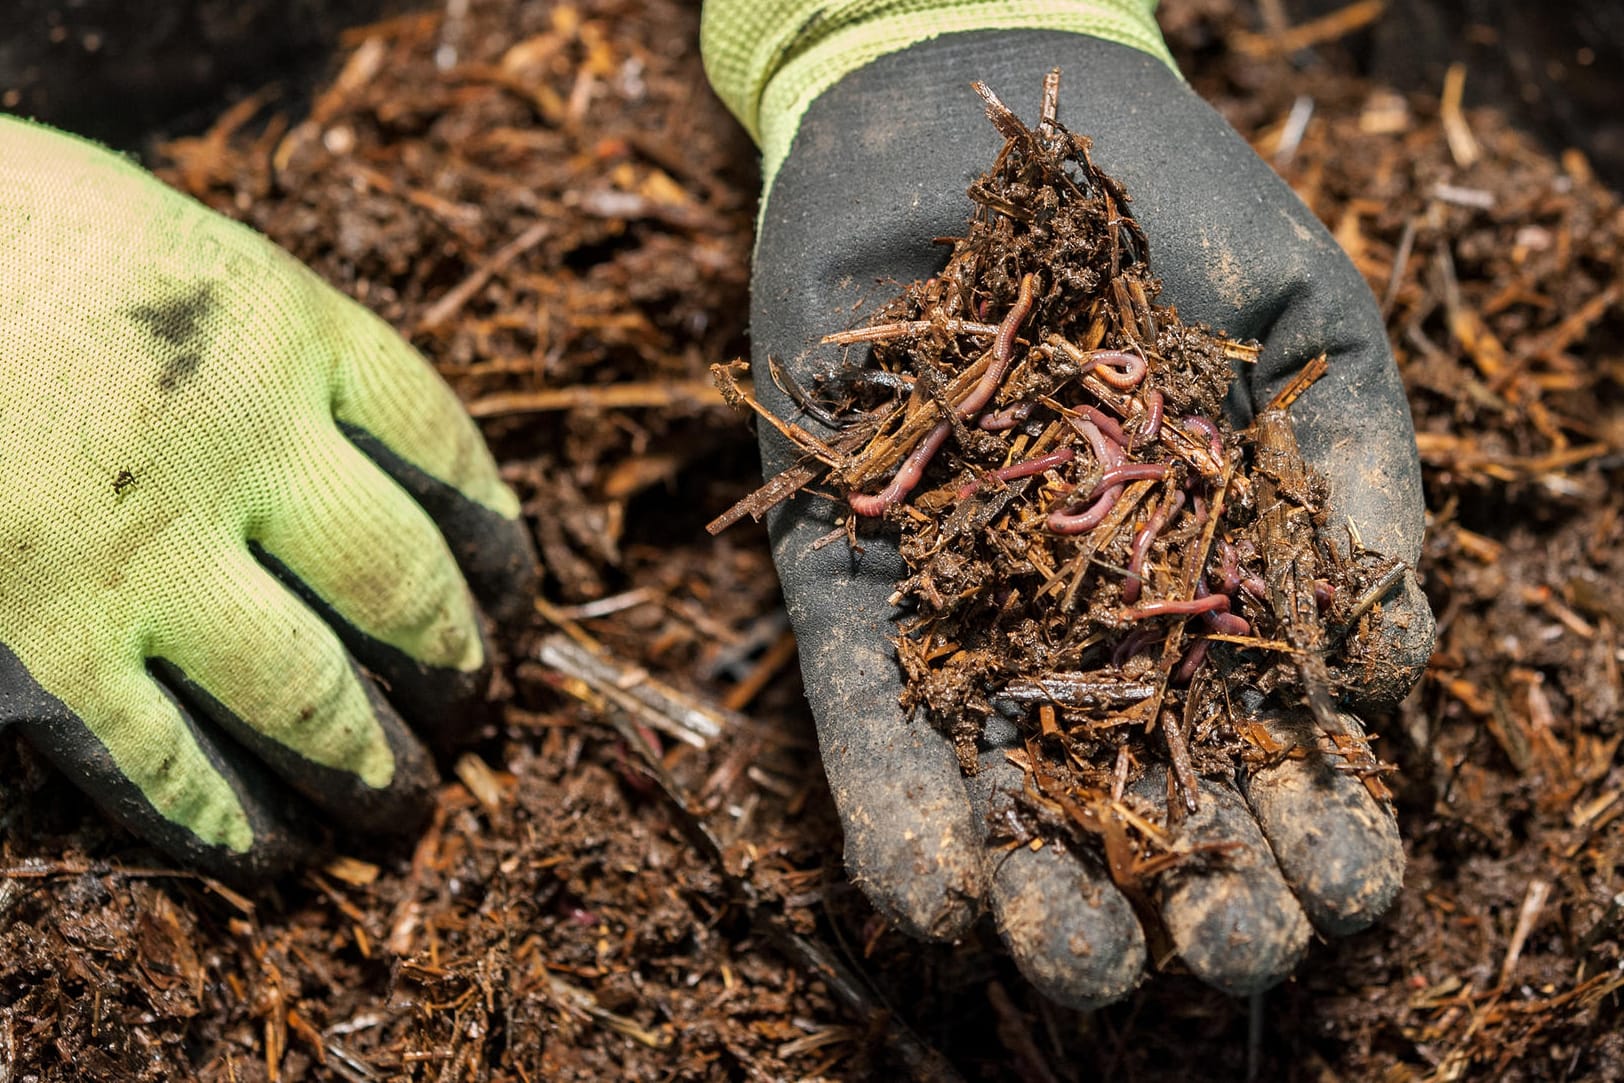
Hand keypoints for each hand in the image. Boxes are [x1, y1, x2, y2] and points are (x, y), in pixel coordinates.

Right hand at [0, 117, 536, 878]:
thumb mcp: (156, 240)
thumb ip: (258, 339)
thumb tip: (338, 438)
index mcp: (283, 326)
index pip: (441, 448)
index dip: (493, 537)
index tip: (512, 591)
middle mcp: (241, 446)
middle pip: (398, 583)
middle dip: (452, 664)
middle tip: (476, 707)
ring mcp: (140, 554)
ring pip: (308, 693)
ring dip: (369, 761)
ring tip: (403, 800)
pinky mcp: (36, 645)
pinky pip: (161, 760)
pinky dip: (227, 819)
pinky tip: (271, 852)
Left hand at [704, 17, 1432, 1003]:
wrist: (971, 111)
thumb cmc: (1166, 207)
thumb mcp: (1305, 323)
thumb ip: (1359, 479)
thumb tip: (1391, 669)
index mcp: (1222, 593)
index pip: (1277, 751)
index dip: (1317, 830)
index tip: (1342, 877)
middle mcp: (1095, 631)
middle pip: (1150, 804)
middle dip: (1196, 894)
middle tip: (1225, 943)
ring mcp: (970, 616)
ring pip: (1010, 795)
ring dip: (1045, 895)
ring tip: (1078, 955)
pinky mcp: (848, 587)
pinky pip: (868, 720)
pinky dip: (896, 808)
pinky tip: (934, 891)